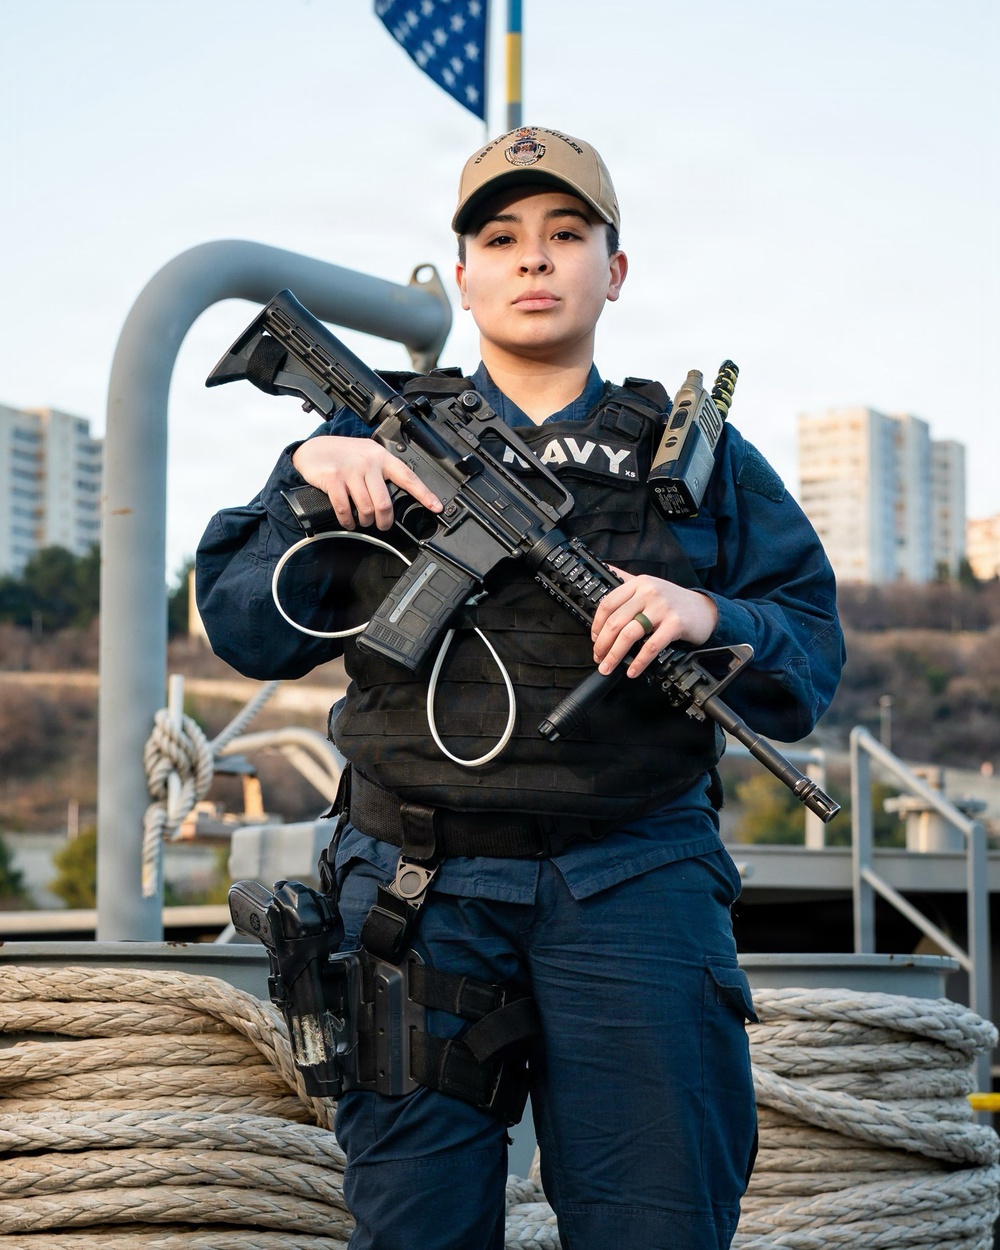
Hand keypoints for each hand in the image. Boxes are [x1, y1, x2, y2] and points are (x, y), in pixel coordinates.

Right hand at [291, 436, 441, 530]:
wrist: (312, 449)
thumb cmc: (342, 456)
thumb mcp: (367, 456)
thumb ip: (381, 472)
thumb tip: (395, 498)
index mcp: (382, 457)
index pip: (408, 477)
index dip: (424, 494)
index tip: (436, 507)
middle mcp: (369, 462)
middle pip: (385, 502)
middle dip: (385, 521)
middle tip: (382, 525)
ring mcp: (351, 470)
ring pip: (366, 508)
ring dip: (365, 521)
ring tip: (362, 521)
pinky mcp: (333, 478)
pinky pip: (344, 508)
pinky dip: (347, 520)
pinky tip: (348, 522)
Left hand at [591, 568, 718, 678]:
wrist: (705, 610)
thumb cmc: (674, 601)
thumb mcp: (649, 585)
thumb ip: (626, 579)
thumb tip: (604, 568)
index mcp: (639, 583)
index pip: (608, 603)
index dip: (597, 625)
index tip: (594, 638)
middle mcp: (649, 593)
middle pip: (615, 621)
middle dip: (602, 644)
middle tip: (598, 657)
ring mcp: (662, 608)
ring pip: (629, 634)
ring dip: (614, 655)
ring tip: (608, 666)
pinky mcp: (675, 624)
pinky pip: (651, 647)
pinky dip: (638, 662)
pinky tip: (632, 670)